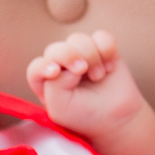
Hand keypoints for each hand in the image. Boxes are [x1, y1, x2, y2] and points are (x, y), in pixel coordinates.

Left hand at [25, 30, 146, 139]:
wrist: (117, 118)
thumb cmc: (85, 116)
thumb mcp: (61, 109)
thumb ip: (54, 86)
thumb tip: (66, 67)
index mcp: (46, 82)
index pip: (37, 67)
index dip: (44, 66)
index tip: (55, 72)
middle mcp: (61, 66)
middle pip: (56, 48)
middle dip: (69, 56)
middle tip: (82, 69)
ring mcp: (81, 55)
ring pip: (78, 39)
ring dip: (91, 56)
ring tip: (98, 76)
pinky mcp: (101, 49)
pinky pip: (101, 36)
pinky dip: (107, 49)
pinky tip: (110, 67)